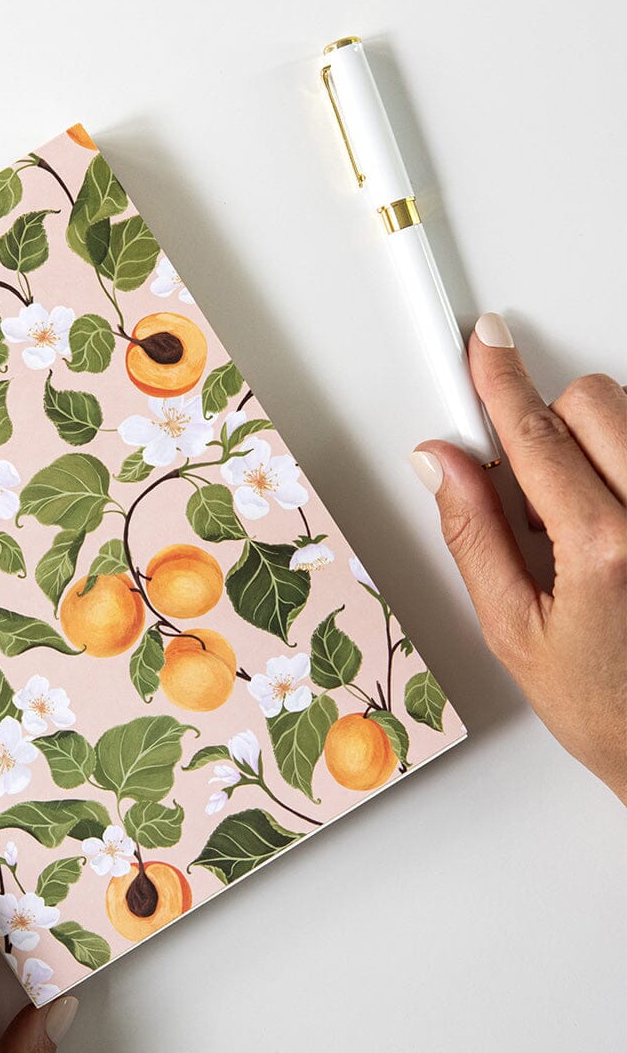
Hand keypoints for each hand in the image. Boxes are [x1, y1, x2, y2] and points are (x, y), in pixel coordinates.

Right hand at [411, 312, 626, 803]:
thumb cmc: (608, 708)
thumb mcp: (512, 630)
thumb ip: (472, 533)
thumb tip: (442, 463)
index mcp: (605, 550)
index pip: (535, 435)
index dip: (498, 381)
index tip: (486, 344)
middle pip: (596, 403)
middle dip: (551, 423)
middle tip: (532, 487)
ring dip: (597, 449)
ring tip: (585, 524)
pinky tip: (617, 522)